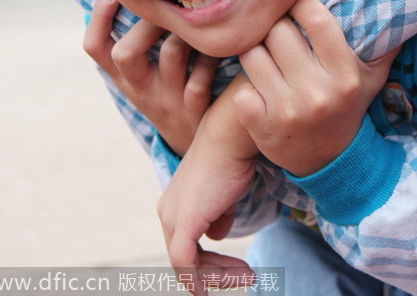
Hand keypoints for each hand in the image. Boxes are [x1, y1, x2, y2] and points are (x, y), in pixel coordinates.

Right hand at [83, 0, 218, 155]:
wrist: (194, 145)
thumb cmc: (169, 93)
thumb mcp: (143, 74)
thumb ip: (137, 37)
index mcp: (123, 77)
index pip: (95, 47)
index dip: (99, 17)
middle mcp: (140, 89)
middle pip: (125, 54)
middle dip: (147, 22)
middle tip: (167, 4)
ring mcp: (168, 101)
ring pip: (172, 55)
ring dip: (186, 30)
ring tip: (199, 15)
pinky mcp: (195, 110)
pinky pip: (202, 77)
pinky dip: (212, 57)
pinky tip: (221, 43)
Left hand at [157, 91, 256, 290]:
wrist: (230, 136)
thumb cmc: (231, 157)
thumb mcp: (225, 192)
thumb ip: (218, 214)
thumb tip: (217, 234)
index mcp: (174, 204)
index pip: (188, 247)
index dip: (213, 264)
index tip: (240, 268)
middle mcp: (167, 212)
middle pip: (186, 259)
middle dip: (217, 272)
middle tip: (248, 275)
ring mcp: (173, 217)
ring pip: (187, 266)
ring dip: (219, 275)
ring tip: (248, 274)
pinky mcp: (183, 222)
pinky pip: (186, 265)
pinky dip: (202, 280)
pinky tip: (226, 280)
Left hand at [234, 0, 399, 176]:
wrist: (331, 162)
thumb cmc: (348, 106)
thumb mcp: (372, 77)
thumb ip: (385, 41)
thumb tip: (399, 3)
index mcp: (344, 75)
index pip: (315, 18)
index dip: (301, 4)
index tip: (297, 6)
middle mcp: (316, 93)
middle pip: (278, 31)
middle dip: (277, 27)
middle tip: (279, 31)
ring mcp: (287, 111)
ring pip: (253, 54)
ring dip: (256, 52)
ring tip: (266, 55)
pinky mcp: (262, 127)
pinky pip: (241, 88)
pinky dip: (246, 86)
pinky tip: (259, 87)